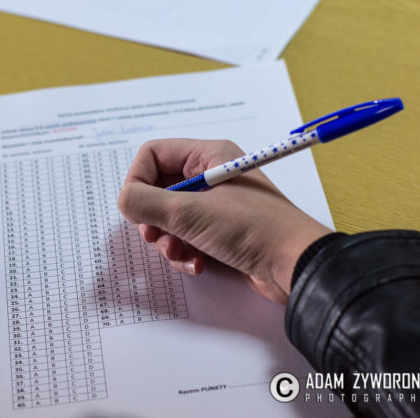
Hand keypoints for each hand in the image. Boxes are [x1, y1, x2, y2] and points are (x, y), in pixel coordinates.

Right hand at [118, 139, 331, 302]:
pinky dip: (185, 252)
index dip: (137, 180)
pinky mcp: (220, 232)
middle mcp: (209, 176)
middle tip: (155, 236)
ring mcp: (215, 205)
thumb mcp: (190, 213)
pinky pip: (186, 237)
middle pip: (157, 189)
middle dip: (152, 218)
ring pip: (169, 217)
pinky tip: (197, 265)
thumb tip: (123, 199)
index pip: (153, 155)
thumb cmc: (249, 228)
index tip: (134, 209)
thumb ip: (146, 203)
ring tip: (179, 253)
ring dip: (168, 240)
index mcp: (206, 157)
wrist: (296, 266)